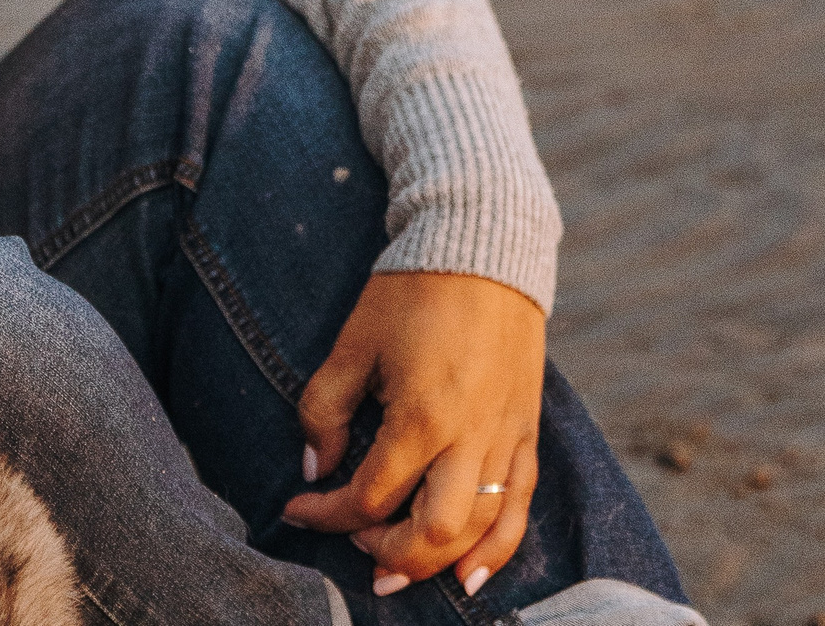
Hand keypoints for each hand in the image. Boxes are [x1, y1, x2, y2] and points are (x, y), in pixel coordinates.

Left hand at [279, 271, 545, 599]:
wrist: (481, 251)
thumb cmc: (409, 293)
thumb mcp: (351, 345)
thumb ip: (324, 411)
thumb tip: (313, 468)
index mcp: (421, 418)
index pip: (369, 495)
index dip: (326, 513)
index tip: (297, 508)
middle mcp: (470, 439)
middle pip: (432, 532)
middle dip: (386, 553)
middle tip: (351, 548)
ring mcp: (506, 439)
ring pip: (480, 529)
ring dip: (438, 562)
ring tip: (399, 573)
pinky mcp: (527, 432)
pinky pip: (520, 507)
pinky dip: (498, 548)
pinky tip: (472, 573)